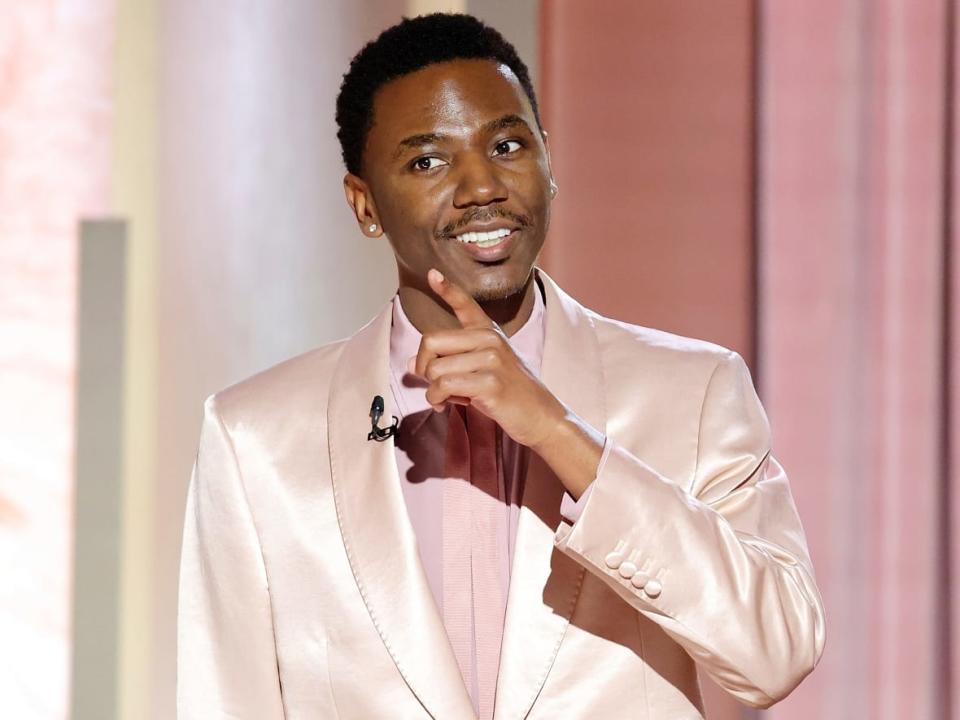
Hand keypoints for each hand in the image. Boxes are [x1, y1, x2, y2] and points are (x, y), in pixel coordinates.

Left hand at [410, 268, 565, 449]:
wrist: (541, 415)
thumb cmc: (509, 394)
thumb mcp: (482, 370)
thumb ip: (450, 362)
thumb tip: (412, 364)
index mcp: (489, 332)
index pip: (465, 304)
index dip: (447, 288)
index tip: (432, 273)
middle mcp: (490, 339)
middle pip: (431, 340)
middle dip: (423, 366)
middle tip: (434, 383)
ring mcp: (491, 359)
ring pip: (434, 368)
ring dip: (432, 389)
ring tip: (447, 398)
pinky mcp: (490, 383)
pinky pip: (443, 386)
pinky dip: (436, 399)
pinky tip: (446, 405)